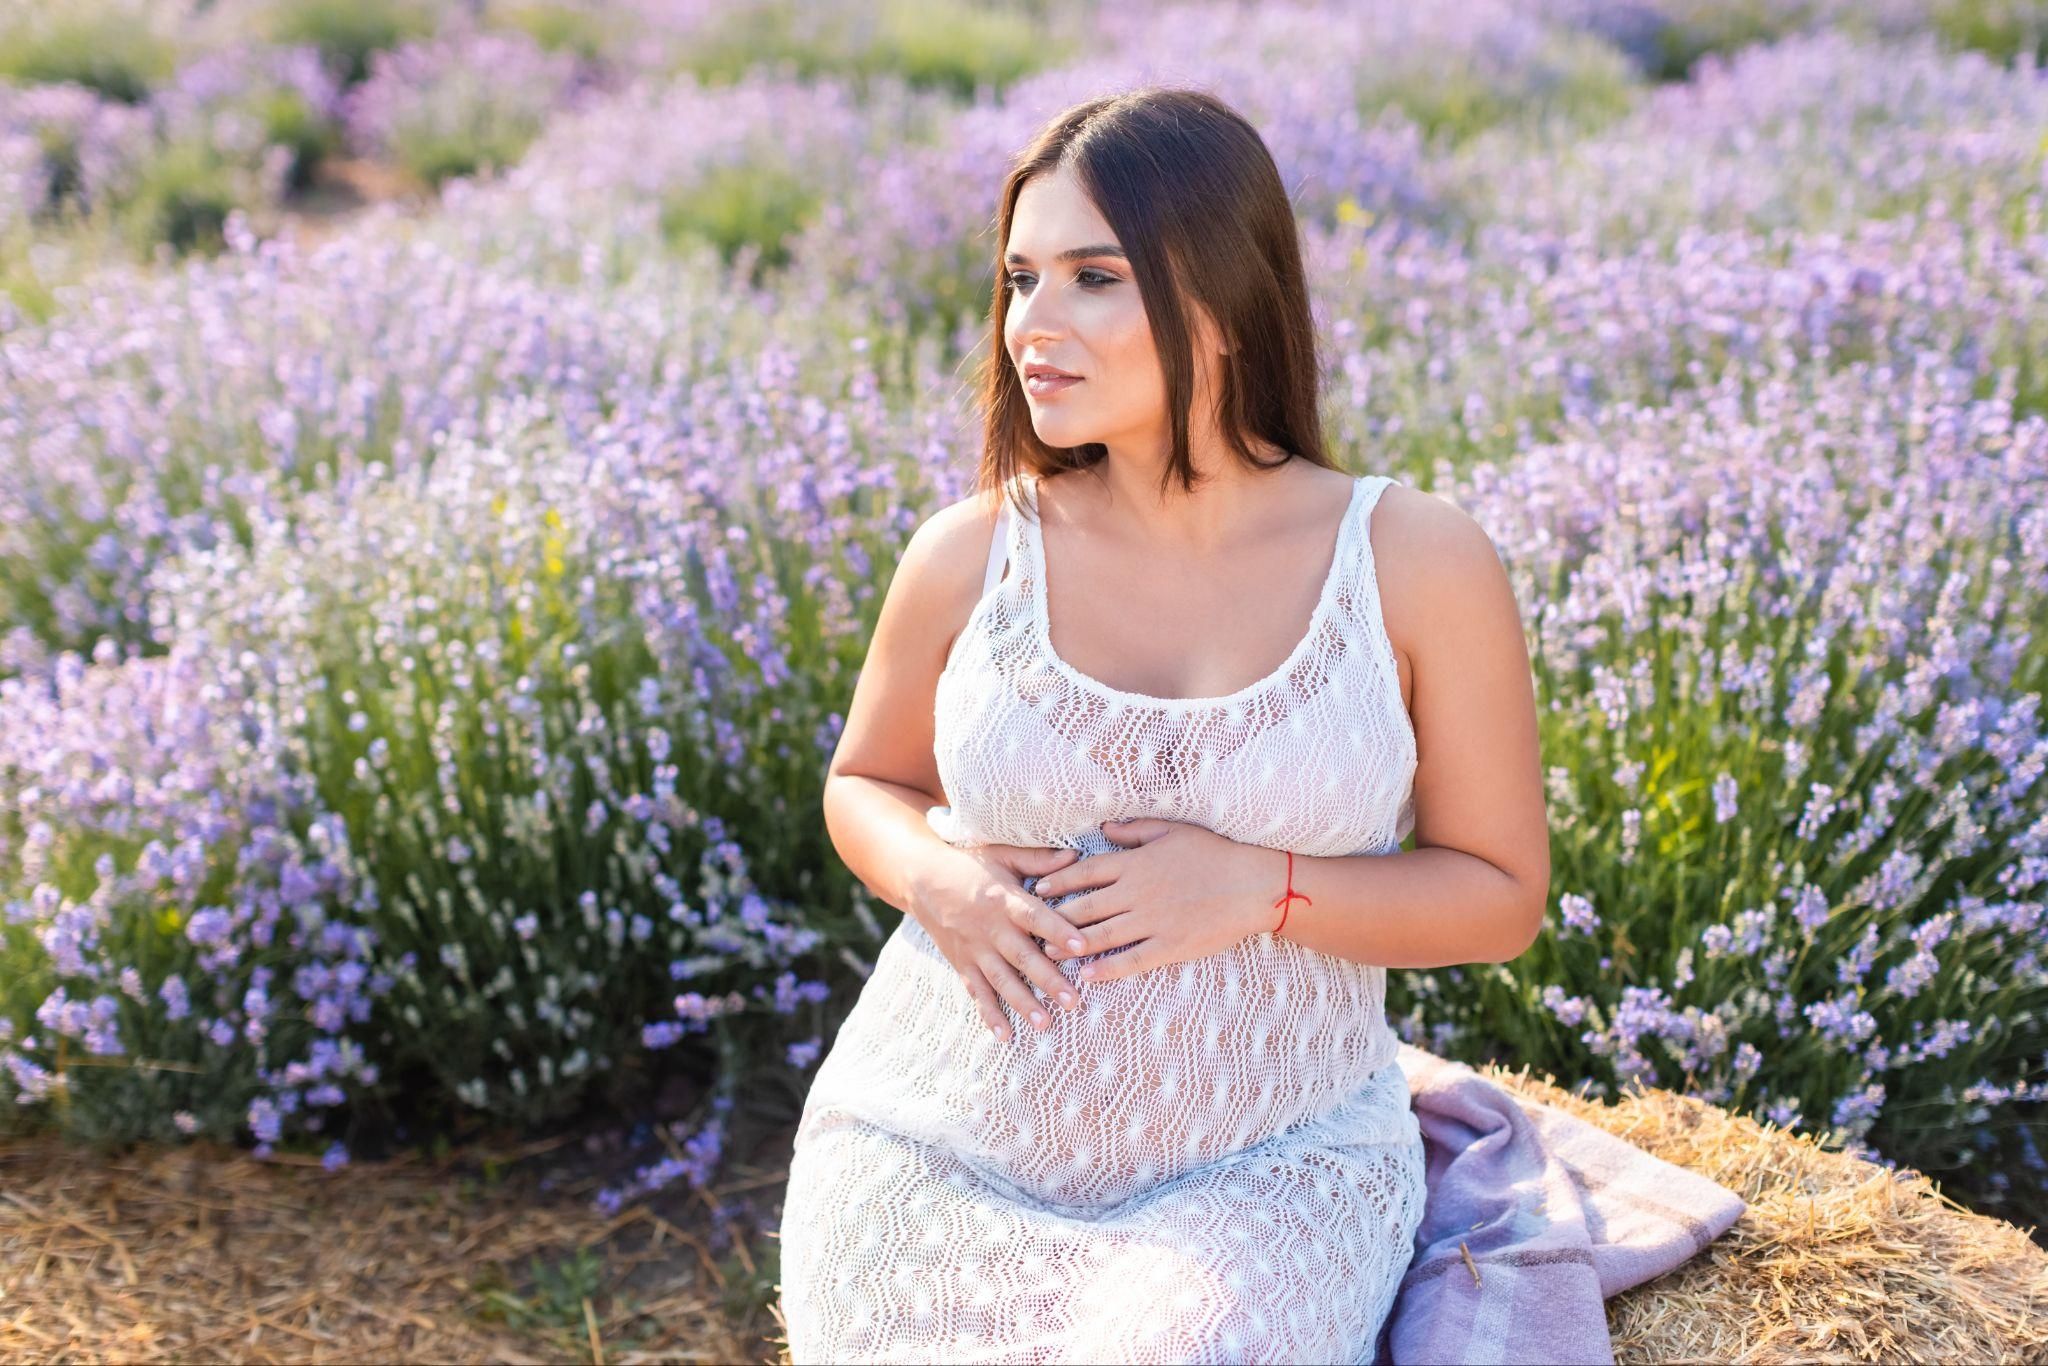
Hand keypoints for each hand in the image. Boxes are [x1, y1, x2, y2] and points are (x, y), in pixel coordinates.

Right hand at [905, 840, 1090, 1039]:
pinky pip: (976, 992)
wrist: (921, 878)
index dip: (1058, 931)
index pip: (1035, 917)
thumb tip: (1075, 856)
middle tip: (1073, 1001)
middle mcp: (990, 928)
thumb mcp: (1002, 854)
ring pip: (1001, 980)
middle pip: (1023, 957)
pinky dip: (988, 1014)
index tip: (1082, 947)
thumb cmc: (969, 863)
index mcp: (1004, 899)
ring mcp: (974, 949)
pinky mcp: (962, 964)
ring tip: (1045, 1024)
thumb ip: (1038, 859)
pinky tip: (1004, 1035)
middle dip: (1048, 980)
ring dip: (1023, 1003)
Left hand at [1025, 818, 1282, 984]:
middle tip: (1029, 927)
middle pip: (1086, 906)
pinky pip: (1131, 959)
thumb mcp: (1173, 831)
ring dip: (1070, 945)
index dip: (1058, 882)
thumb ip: (1135, 830)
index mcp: (1136, 863)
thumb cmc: (1214, 853)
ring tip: (1047, 954)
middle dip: (1053, 917)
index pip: (1086, 872)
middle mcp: (1137, 892)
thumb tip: (1104, 827)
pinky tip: (1087, 975)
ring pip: (1101, 935)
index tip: (1036, 890)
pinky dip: (1107, 968)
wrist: (1252, 884)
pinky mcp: (1169, 946)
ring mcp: (1152, 921)